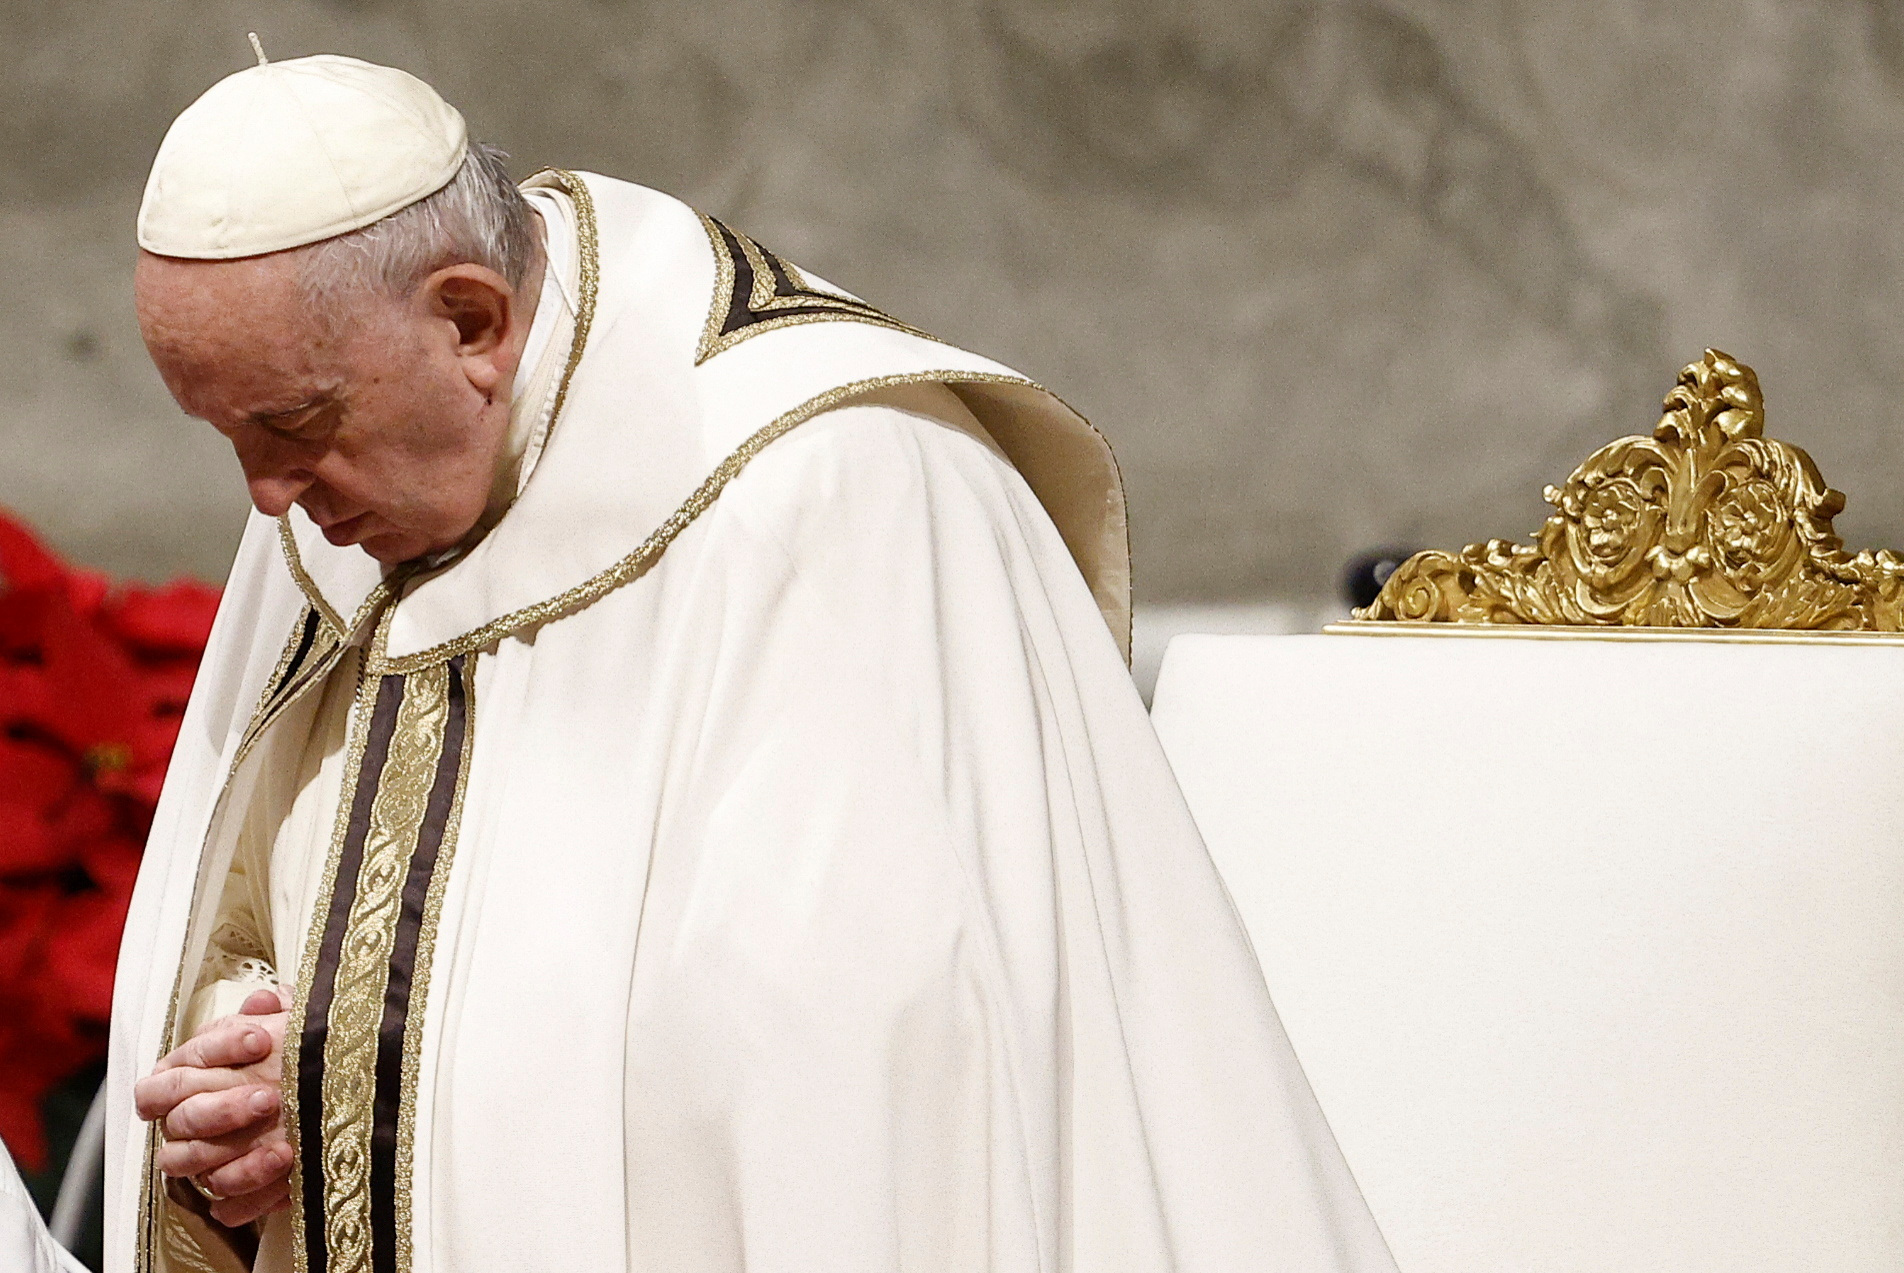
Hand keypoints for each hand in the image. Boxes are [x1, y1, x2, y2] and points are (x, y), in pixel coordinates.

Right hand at [135, 987, 294, 1226]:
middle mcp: (184, 1119)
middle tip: (268, 1098)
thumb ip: (278, 1010)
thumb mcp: (294, 1028)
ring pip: (186, 1162)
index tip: (261, 1039)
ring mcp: (201, 1159)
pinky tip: (283, 1171)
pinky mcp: (228, 1193)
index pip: (181, 1064)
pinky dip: (250, 1187)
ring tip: (282, 1142)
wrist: (336, 1104)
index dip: (218, 1050)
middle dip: (222, 1107)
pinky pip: (224, 1203)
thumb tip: (264, 1000)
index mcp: (189, 1074)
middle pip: (179, 1117)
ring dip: (232, 1151)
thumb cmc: (298, 1061)